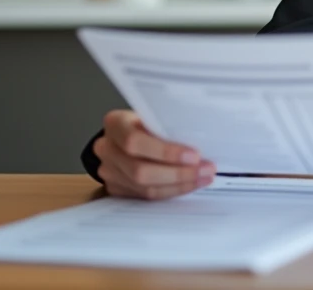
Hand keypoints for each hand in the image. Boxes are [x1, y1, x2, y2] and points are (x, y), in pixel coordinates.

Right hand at [92, 110, 215, 199]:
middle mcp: (107, 149)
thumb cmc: (146, 121)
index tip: (194, 155)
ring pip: (145, 188)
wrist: (126, 133)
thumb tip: (203, 138)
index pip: (135, 141)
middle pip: (140, 171)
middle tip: (206, 169)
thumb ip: (168, 126)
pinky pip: (146, 197)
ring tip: (203, 178)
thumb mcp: (155, 115)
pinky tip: (189, 184)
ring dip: (179, 185)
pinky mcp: (117, 188)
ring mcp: (109, 171)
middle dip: (178, 173)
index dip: (166, 152)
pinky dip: (171, 191)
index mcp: (115, 124)